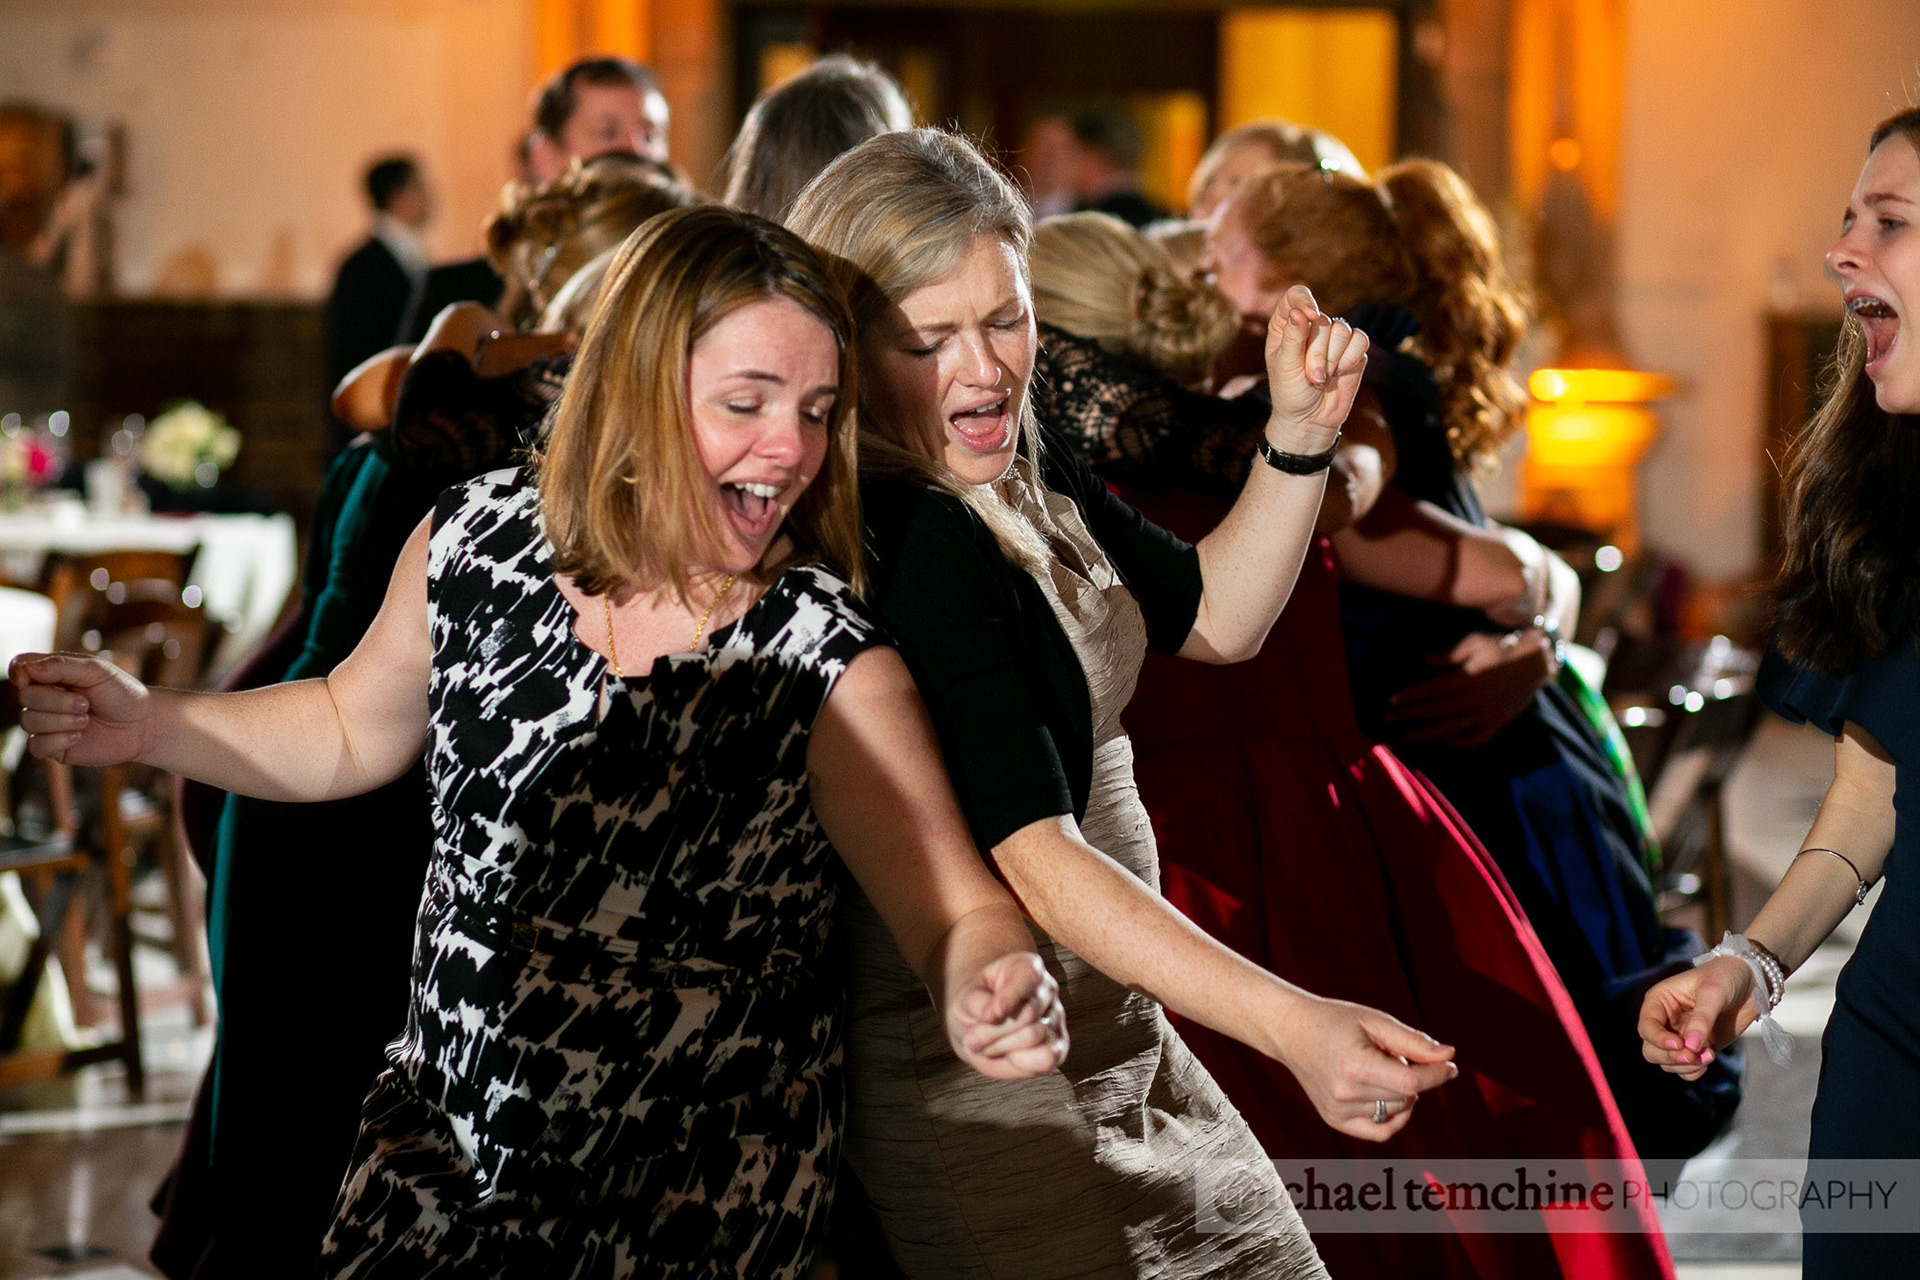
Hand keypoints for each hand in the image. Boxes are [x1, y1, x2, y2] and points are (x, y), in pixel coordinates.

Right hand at [8, 652, 152, 765]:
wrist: (143, 725)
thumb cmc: (122, 693)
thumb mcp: (96, 671)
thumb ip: (60, 666)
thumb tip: (24, 669)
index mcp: (52, 674)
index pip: (19, 668)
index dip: (19, 673)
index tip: (29, 679)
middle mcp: (45, 697)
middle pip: (25, 697)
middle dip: (56, 701)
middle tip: (85, 703)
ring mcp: (47, 723)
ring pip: (28, 722)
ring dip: (61, 720)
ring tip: (87, 719)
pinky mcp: (53, 746)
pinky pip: (35, 746)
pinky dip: (58, 740)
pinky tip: (79, 736)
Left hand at [946, 951, 1067, 1081]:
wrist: (978, 1024)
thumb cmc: (974, 1006)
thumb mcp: (965, 999)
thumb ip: (978, 1003)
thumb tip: (995, 1016)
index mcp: (1027, 967)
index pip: (1028, 978)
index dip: (1008, 998)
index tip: (989, 1016)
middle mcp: (1047, 989)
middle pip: (1027, 1014)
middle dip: (993, 1032)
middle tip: (971, 1039)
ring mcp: (1056, 1018)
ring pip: (1033, 1036)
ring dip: (1001, 1047)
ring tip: (985, 1046)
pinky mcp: (1058, 1046)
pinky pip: (1048, 1058)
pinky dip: (1023, 1063)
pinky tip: (1008, 1057)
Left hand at [1263, 284, 1368, 453]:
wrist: (1311, 419)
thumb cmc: (1290, 393)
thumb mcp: (1284, 367)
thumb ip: (1292, 338)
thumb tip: (1299, 312)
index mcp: (1286, 325)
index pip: (1296, 296)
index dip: (1304, 301)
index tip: (1310, 315)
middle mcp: (1310, 326)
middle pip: (1323, 320)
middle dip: (1318, 353)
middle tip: (1310, 376)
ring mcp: (1333, 338)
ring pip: (1343, 330)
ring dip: (1333, 360)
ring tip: (1321, 378)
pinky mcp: (1353, 350)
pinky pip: (1361, 340)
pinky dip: (1350, 359)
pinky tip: (1340, 373)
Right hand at [1275, 995, 1456, 1140]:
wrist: (1290, 1030)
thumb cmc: (1336, 1020)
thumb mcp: (1375, 1020)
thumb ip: (1414, 1041)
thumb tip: (1449, 1056)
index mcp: (1355, 1065)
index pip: (1411, 1083)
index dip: (1436, 1074)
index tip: (1450, 1064)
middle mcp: (1344, 1093)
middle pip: (1406, 1097)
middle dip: (1413, 1075)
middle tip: (1390, 1052)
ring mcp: (1337, 1110)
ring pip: (1397, 1111)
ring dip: (1400, 1091)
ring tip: (1377, 1066)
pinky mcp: (1334, 1120)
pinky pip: (1380, 1131)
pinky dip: (1394, 1118)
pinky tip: (1389, 1098)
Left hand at [1387, 630, 1552, 747]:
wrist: (1536, 661)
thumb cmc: (1502, 647)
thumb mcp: (1475, 642)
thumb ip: (1450, 653)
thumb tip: (1426, 660)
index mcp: (1467, 679)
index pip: (1431, 691)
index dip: (1410, 697)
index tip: (1392, 701)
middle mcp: (1475, 699)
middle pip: (1436, 710)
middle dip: (1410, 715)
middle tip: (1388, 719)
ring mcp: (1486, 715)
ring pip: (1451, 728)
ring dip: (1426, 733)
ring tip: (1406, 736)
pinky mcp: (1497, 723)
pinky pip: (1476, 739)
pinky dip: (1459, 742)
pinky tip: (1443, 740)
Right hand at [1639, 955, 1754, 1080]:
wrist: (1752, 982)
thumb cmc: (1726, 976)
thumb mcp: (1713, 993)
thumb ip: (1702, 1020)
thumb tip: (1690, 1048)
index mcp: (1660, 1001)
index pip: (1647, 1027)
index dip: (1658, 1039)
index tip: (1680, 1045)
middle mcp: (1665, 1020)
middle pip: (1651, 1049)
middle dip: (1670, 1057)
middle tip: (1693, 1056)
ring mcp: (1681, 1036)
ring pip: (1666, 1062)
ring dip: (1685, 1066)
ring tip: (1709, 1055)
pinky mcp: (1698, 1047)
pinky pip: (1685, 1069)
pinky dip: (1693, 1071)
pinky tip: (1708, 1061)